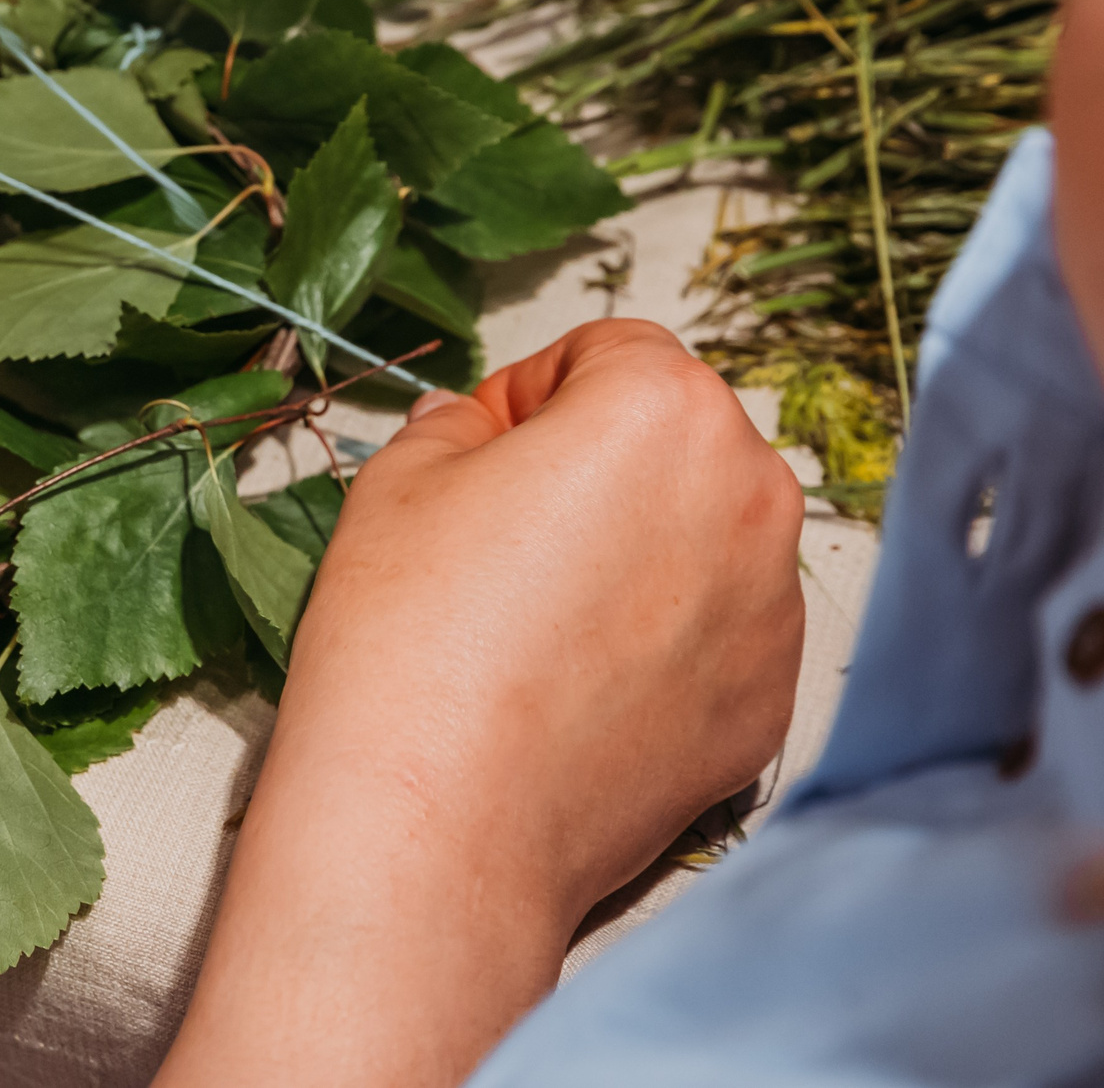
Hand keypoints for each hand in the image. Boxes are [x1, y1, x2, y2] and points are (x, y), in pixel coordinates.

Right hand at [155, 320, 804, 1087]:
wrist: (438, 822)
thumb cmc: (409, 639)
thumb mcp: (399, 479)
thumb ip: (460, 423)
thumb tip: (486, 428)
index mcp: (665, 410)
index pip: (608, 351)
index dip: (529, 396)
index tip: (478, 456)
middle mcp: (754, 496)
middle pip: (675, 440)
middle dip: (599, 468)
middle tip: (502, 538)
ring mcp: (775, 611)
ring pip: (703, 538)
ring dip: (637, 552)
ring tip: (537, 623)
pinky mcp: (768, 705)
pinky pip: (717, 634)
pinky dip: (660, 642)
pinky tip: (574, 686)